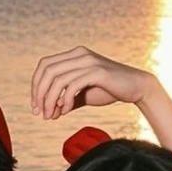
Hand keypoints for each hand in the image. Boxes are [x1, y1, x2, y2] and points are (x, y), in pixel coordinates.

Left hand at [31, 46, 153, 119]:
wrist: (136, 88)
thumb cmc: (110, 90)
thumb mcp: (83, 95)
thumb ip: (66, 101)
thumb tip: (50, 113)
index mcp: (74, 56)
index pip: (44, 66)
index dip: (36, 86)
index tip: (36, 106)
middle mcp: (79, 55)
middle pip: (47, 71)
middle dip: (39, 94)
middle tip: (40, 113)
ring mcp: (88, 62)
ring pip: (57, 79)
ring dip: (50, 100)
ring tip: (52, 115)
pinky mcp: (97, 72)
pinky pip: (73, 86)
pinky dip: (66, 100)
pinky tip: (66, 111)